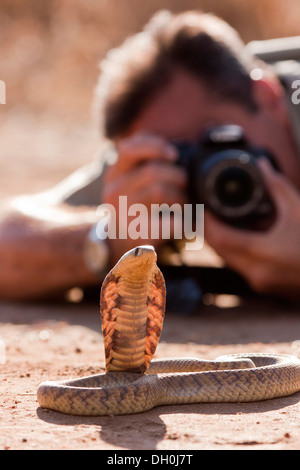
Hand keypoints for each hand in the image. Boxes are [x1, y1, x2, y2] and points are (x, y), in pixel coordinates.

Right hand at [102, 133, 187, 263]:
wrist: (119, 243)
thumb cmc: (133, 207)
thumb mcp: (130, 182)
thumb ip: (144, 164)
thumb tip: (175, 152)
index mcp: (114, 174)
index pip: (129, 148)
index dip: (155, 146)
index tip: (174, 154)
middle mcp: (114, 191)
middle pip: (152, 171)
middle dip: (177, 175)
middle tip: (186, 185)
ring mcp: (123, 213)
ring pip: (159, 191)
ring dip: (181, 196)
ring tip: (186, 204)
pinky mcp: (136, 233)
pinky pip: (166, 223)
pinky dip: (180, 222)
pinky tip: (184, 224)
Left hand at [204, 159, 299, 295]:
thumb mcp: (297, 209)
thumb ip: (277, 186)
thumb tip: (262, 164)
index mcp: (262, 252)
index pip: (220, 238)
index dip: (207, 222)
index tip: (203, 206)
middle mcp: (256, 271)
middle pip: (218, 250)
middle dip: (209, 231)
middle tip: (205, 211)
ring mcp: (258, 281)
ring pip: (226, 260)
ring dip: (219, 242)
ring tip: (217, 221)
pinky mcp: (262, 285)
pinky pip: (238, 266)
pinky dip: (232, 251)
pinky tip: (237, 237)